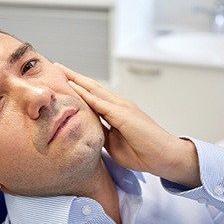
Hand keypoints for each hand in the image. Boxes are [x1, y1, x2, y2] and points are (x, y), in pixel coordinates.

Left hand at [58, 63, 200, 187]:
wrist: (165, 157)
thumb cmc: (143, 152)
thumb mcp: (114, 144)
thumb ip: (102, 134)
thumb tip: (88, 131)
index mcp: (117, 111)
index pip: (93, 96)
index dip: (78, 87)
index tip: (63, 82)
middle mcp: (119, 104)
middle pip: (92, 87)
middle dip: (74, 77)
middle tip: (58, 67)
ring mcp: (121, 107)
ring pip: (94, 89)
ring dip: (77, 79)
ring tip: (61, 70)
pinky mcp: (123, 114)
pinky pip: (99, 102)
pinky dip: (85, 94)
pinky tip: (73, 86)